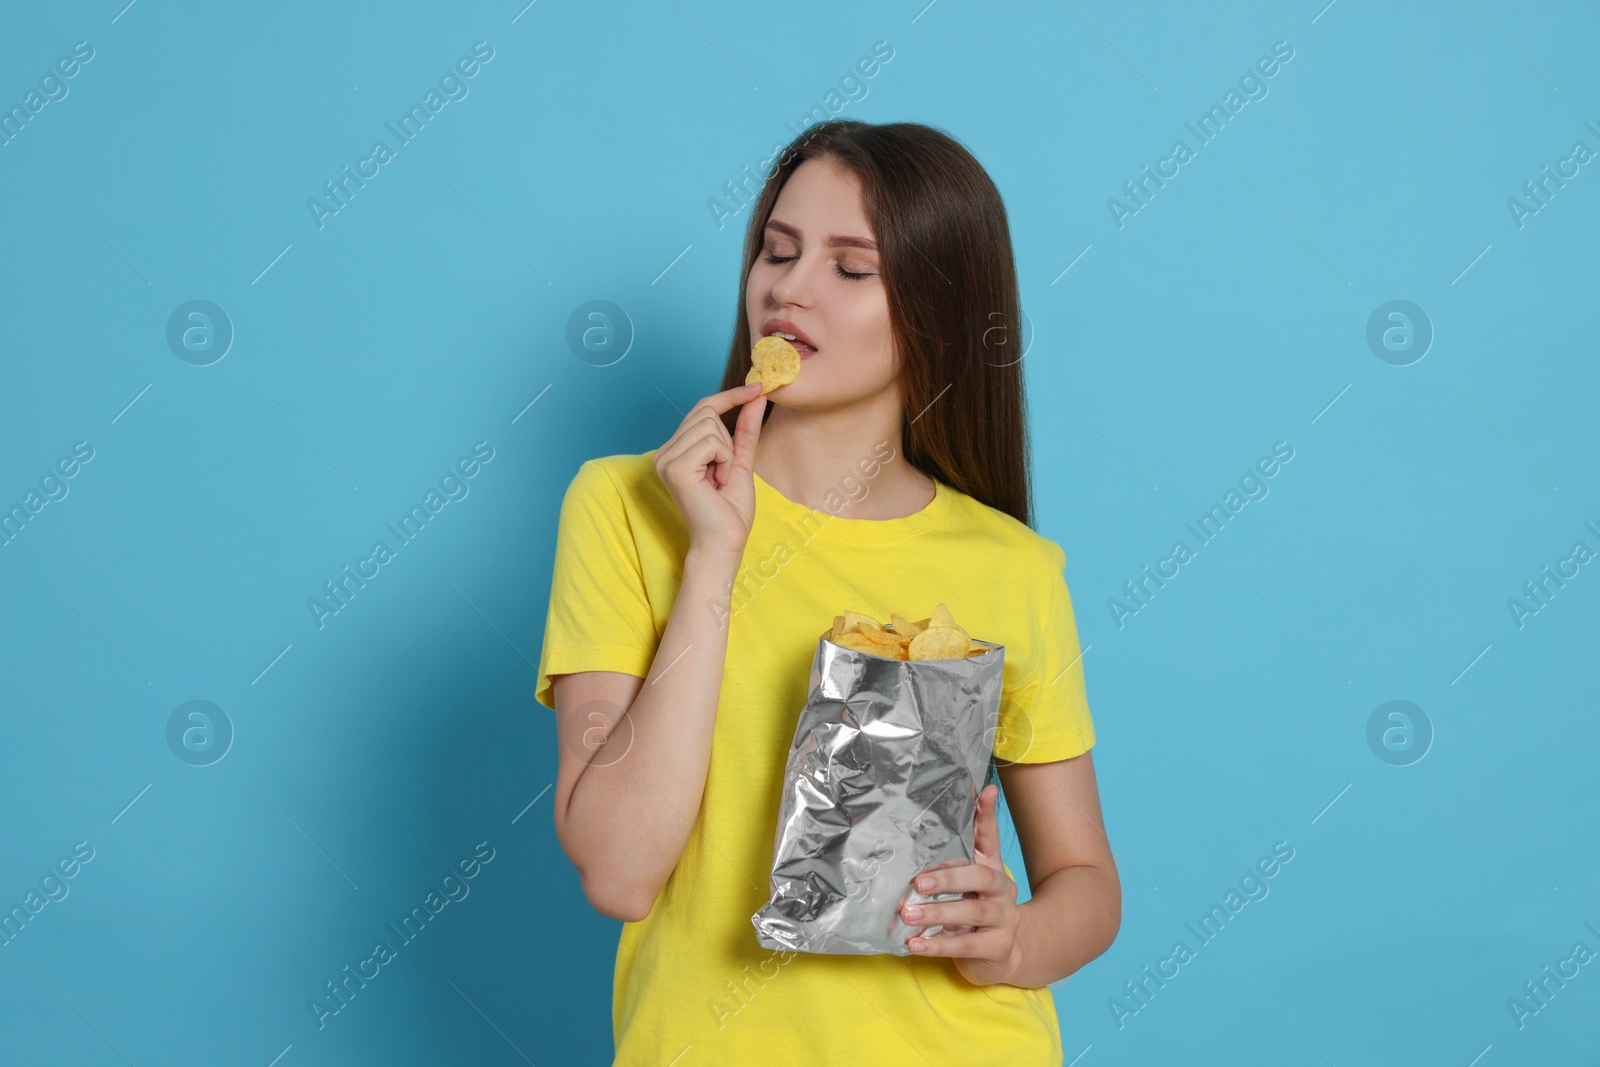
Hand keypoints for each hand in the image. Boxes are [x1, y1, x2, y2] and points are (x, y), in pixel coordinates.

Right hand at [653, 381, 766, 558]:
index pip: (701, 408)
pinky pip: (710, 442)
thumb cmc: (730, 511)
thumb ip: (745, 429)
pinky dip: (723, 461)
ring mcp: (666, 459)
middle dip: (727, 441)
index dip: (730, 396)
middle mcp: (665, 452)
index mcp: (676, 450)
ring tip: (719, 481)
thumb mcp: (740, 461)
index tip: (758, 387)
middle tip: (724, 474)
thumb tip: (756, 396)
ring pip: (710, 425)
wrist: (725, 542)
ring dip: (726, 454)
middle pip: (706, 413)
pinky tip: (716, 483)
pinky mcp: (674, 467)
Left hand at [899, 784, 1022, 985]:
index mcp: (991, 869)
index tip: (984, 791)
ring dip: (937, 912)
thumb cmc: (972, 916)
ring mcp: (1004, 919)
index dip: (987, 816)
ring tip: (907, 914)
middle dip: (948, 878)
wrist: (1002, 956)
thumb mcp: (963, 891)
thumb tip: (903, 859)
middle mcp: (1002, 890)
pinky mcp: (998, 947)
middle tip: (918, 882)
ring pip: (972, 911)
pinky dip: (938, 945)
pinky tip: (915, 944)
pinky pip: (967, 945)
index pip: (990, 839)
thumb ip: (942, 874)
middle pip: (981, 876)